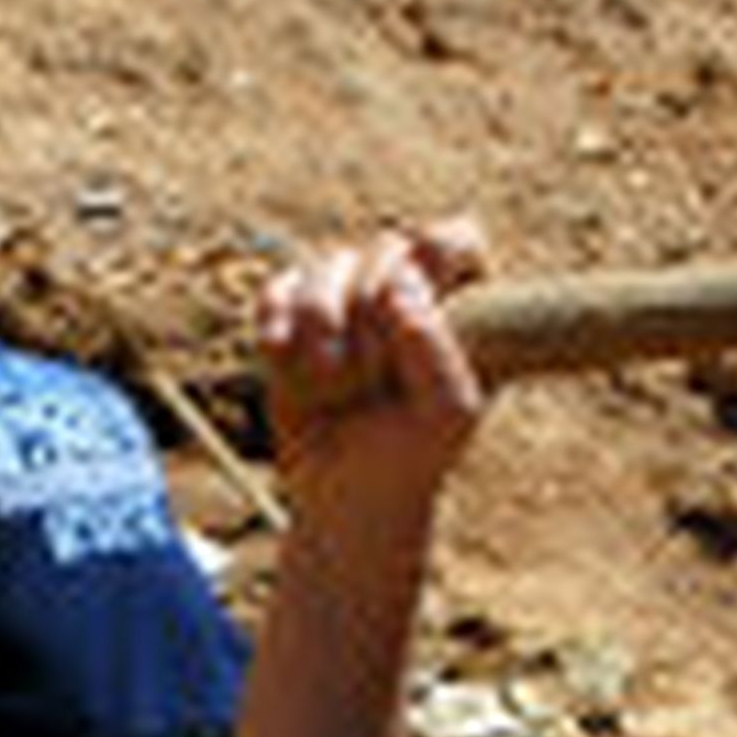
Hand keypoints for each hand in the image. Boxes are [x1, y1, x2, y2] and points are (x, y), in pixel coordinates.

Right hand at [255, 218, 489, 539]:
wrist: (349, 499)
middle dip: (373, 314)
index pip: (453, 238)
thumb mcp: (445, 411)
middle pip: (385, 249)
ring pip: (327, 265)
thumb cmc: (413, 456)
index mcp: (461, 301)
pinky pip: (278, 290)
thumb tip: (396, 280)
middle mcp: (404, 290)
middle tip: (374, 379)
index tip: (412, 317)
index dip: (431, 264)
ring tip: (330, 380)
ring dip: (324, 322)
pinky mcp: (293, 319)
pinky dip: (276, 321)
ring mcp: (346, 301)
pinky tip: (281, 357)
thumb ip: (434, 344)